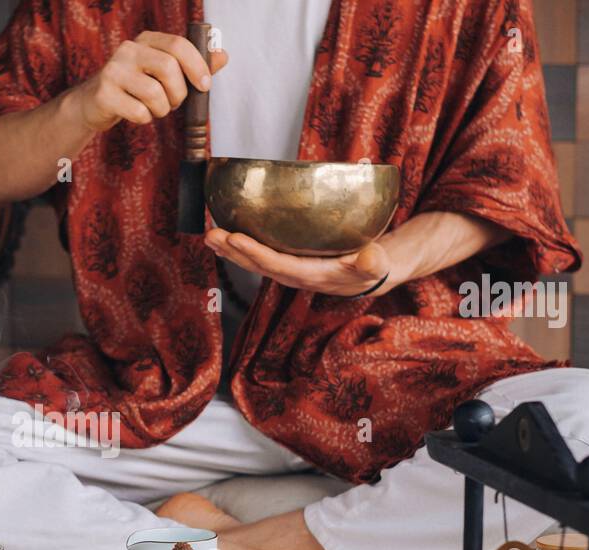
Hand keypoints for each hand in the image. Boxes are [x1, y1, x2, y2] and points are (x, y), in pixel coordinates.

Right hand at [67, 32, 228, 131]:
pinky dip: (145, 119)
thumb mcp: (162, 73)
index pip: (178, 44)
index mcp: (146, 40)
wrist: (93, 103)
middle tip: (174, 103)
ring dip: (162, 109)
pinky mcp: (104, 94)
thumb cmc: (134, 88)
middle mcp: (128, 50)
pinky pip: (139, 111)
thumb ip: (192, 65)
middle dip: (178, 93)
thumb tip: (223, 55)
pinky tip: (138, 114)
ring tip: (155, 110)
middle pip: (167, 68)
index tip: (204, 86)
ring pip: (154, 93)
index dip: (196, 65)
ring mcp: (114, 71)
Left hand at [205, 228, 392, 297]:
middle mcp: (294, 275)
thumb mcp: (378, 263)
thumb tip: (371, 260)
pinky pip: (258, 255)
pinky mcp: (286, 262)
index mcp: (312, 275)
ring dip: (230, 250)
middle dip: (233, 251)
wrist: (370, 273)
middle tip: (211, 235)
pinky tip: (224, 237)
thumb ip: (373, 262)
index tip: (235, 238)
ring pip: (254, 261)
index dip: (255, 253)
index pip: (277, 265)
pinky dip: (239, 247)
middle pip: (258, 265)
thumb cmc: (373, 265)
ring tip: (210, 236)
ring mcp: (288, 270)